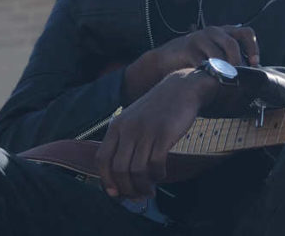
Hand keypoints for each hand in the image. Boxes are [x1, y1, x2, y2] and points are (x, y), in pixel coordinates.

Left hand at [96, 69, 217, 198]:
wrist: (181, 88)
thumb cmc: (157, 109)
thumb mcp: (132, 119)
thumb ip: (124, 141)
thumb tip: (120, 176)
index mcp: (116, 126)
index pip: (102, 159)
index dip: (106, 180)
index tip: (115, 193)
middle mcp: (128, 129)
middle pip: (119, 169)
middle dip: (127, 189)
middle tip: (137, 195)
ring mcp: (146, 131)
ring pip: (137, 170)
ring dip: (143, 186)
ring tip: (150, 189)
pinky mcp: (164, 134)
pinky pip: (156, 164)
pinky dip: (158, 175)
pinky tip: (161, 174)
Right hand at [122, 26, 258, 102]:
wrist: (166, 59)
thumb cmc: (195, 58)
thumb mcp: (215, 53)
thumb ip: (230, 58)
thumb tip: (250, 73)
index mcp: (224, 32)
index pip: (246, 33)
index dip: (253, 48)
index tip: (254, 63)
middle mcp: (214, 31)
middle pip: (232, 44)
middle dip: (236, 62)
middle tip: (237, 76)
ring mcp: (200, 38)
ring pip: (218, 55)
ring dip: (222, 70)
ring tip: (223, 81)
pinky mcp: (188, 48)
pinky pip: (202, 63)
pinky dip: (207, 74)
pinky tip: (207, 80)